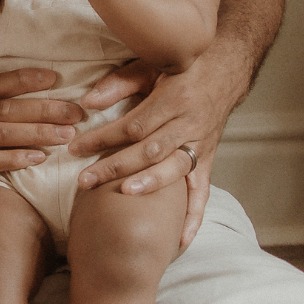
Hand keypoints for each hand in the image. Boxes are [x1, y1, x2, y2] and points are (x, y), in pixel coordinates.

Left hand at [71, 56, 227, 245]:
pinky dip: (193, 216)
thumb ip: (120, 83)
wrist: (227, 67)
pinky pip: (201, 190)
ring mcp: (201, 143)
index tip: (76, 148)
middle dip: (115, 167)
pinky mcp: (207, 158)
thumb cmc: (182, 65)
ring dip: (148, 185)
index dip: (103, 138)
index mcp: (174, 99)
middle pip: (149, 151)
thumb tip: (88, 101)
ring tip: (123, 195)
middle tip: (84, 181)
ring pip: (173, 169)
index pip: (133, 126)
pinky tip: (181, 240)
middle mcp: (190, 123)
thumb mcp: (151, 63)